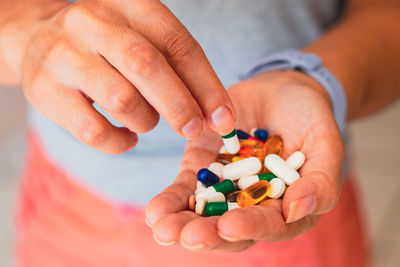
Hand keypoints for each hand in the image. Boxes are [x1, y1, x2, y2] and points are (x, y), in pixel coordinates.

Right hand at [13, 0, 234, 153]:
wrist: (35, 39)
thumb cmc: (106, 46)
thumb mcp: (141, 40)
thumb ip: (177, 71)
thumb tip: (215, 116)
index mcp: (129, 5)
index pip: (178, 44)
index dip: (207, 86)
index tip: (224, 118)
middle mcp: (93, 23)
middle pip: (147, 65)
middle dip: (180, 105)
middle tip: (194, 130)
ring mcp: (64, 55)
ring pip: (121, 99)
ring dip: (145, 121)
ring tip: (145, 121)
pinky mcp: (44, 90)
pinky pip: (93, 131)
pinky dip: (119, 142)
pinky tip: (126, 137)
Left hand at [146, 71, 344, 250]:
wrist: (279, 89)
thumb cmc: (309, 115)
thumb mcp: (325, 142)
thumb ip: (320, 179)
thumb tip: (298, 210)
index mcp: (286, 205)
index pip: (270, 226)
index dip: (252, 228)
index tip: (229, 226)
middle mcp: (253, 204)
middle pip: (230, 229)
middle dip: (207, 234)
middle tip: (185, 236)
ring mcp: (225, 188)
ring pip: (203, 214)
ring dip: (182, 224)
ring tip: (163, 229)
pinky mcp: (202, 170)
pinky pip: (184, 190)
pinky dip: (171, 201)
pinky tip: (155, 212)